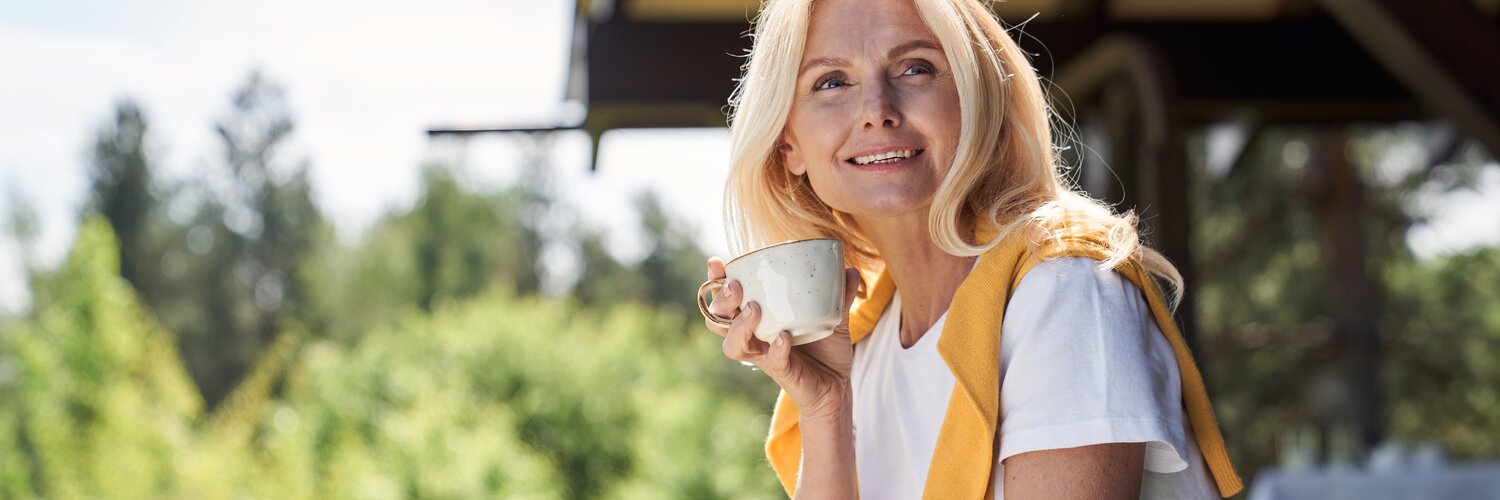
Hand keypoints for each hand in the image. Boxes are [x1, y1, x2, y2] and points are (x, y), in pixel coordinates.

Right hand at [704, 257, 862, 420]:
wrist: (837, 386)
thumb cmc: (825, 349)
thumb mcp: (834, 317)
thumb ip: (840, 295)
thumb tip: (850, 270)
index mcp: (758, 318)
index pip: (727, 300)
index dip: (716, 282)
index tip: (716, 263)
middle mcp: (754, 337)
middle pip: (720, 320)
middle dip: (722, 301)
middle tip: (736, 287)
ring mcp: (765, 356)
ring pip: (734, 345)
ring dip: (739, 326)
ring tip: (753, 309)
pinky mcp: (782, 373)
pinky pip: (773, 361)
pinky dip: (776, 348)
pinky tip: (784, 337)